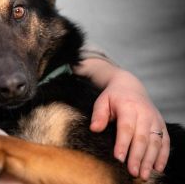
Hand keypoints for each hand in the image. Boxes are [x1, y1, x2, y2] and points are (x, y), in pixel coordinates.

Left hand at [74, 58, 169, 179]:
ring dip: (150, 160)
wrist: (130, 86)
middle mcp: (145, 113)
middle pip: (142, 138)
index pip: (126, 128)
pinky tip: (157, 167)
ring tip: (144, 174)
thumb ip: (98, 115)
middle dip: (137, 156)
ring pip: (155, 142)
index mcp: (128, 107)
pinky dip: (163, 155)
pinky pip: (165, 141)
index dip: (123, 144)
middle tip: (132, 172)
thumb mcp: (101, 101)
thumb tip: (95, 129)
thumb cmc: (113, 97)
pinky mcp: (161, 125)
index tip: (119, 158)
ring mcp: (155, 119)